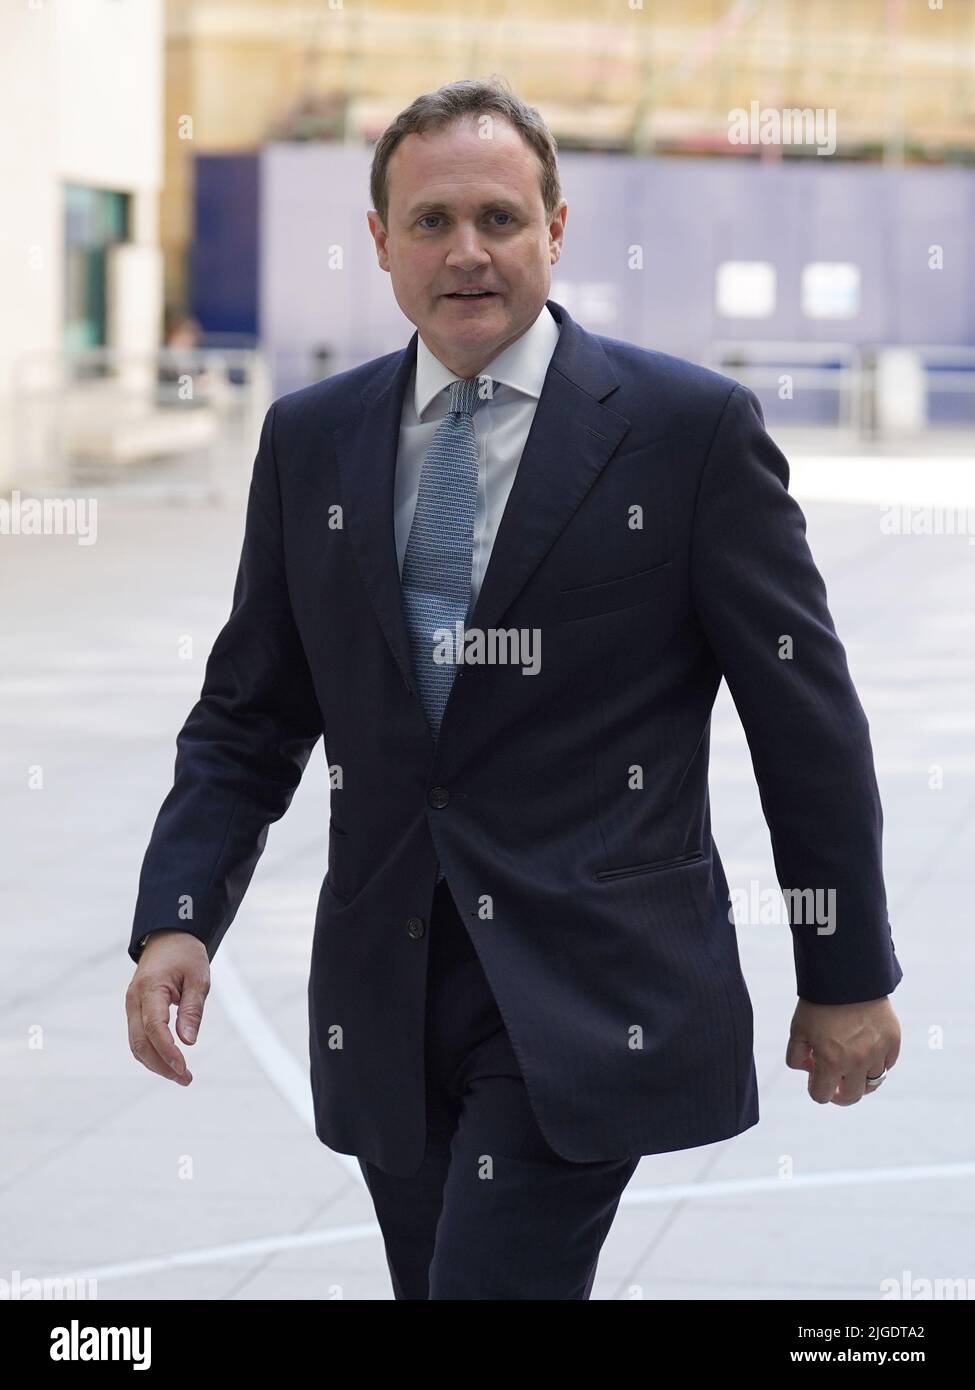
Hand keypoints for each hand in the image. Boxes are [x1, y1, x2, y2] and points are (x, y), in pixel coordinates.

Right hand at [125, 931, 209, 1086]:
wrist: (169, 937)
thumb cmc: (186, 955)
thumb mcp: (199, 978)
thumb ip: (192, 1009)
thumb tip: (188, 1042)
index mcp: (149, 988)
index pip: (153, 1027)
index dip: (167, 1051)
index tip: (184, 1068)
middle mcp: (134, 999)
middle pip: (140, 1042)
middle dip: (161, 1065)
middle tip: (187, 1079)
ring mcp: (131, 1005)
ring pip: (136, 1044)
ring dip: (156, 1063)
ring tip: (181, 1076)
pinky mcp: (135, 1010)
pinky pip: (138, 1037)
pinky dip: (152, 1053)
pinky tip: (169, 1062)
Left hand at [786, 996, 900, 1104]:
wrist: (846, 975)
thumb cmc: (818, 1002)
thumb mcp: (798, 1029)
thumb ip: (796, 1055)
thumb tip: (807, 1070)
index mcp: (831, 1061)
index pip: (821, 1096)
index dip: (815, 1089)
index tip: (815, 1077)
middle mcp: (857, 1062)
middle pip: (851, 1097)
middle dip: (839, 1093)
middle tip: (835, 1082)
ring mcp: (878, 1053)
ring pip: (873, 1083)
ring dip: (860, 1079)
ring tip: (852, 1067)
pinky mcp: (893, 1041)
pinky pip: (887, 1064)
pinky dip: (877, 1063)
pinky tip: (867, 1051)